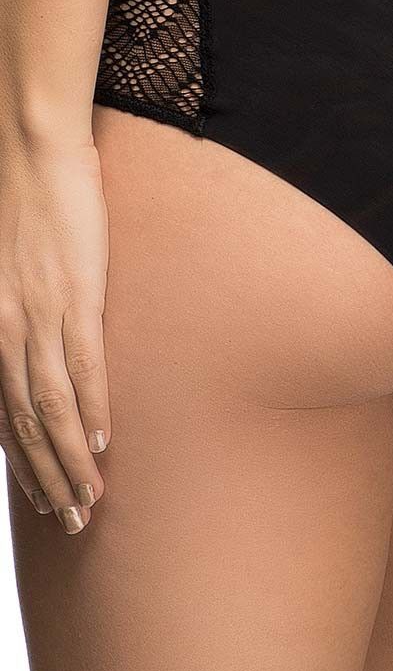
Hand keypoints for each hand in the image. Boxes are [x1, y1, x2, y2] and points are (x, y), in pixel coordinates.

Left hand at [0, 137, 109, 532]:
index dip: (22, 463)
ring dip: (70, 461)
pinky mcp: (73, 295)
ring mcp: (39, 315)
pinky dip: (93, 408)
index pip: (5, 413)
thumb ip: (18, 306)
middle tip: (69, 522)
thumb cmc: (18, 198)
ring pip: (52, 408)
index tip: (41, 499)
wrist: (28, 148)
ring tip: (88, 501)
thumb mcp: (8, 265)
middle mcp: (6, 330)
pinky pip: (82, 365)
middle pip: (25, 424)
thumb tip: (39, 334)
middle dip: (45, 479)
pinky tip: (105, 439)